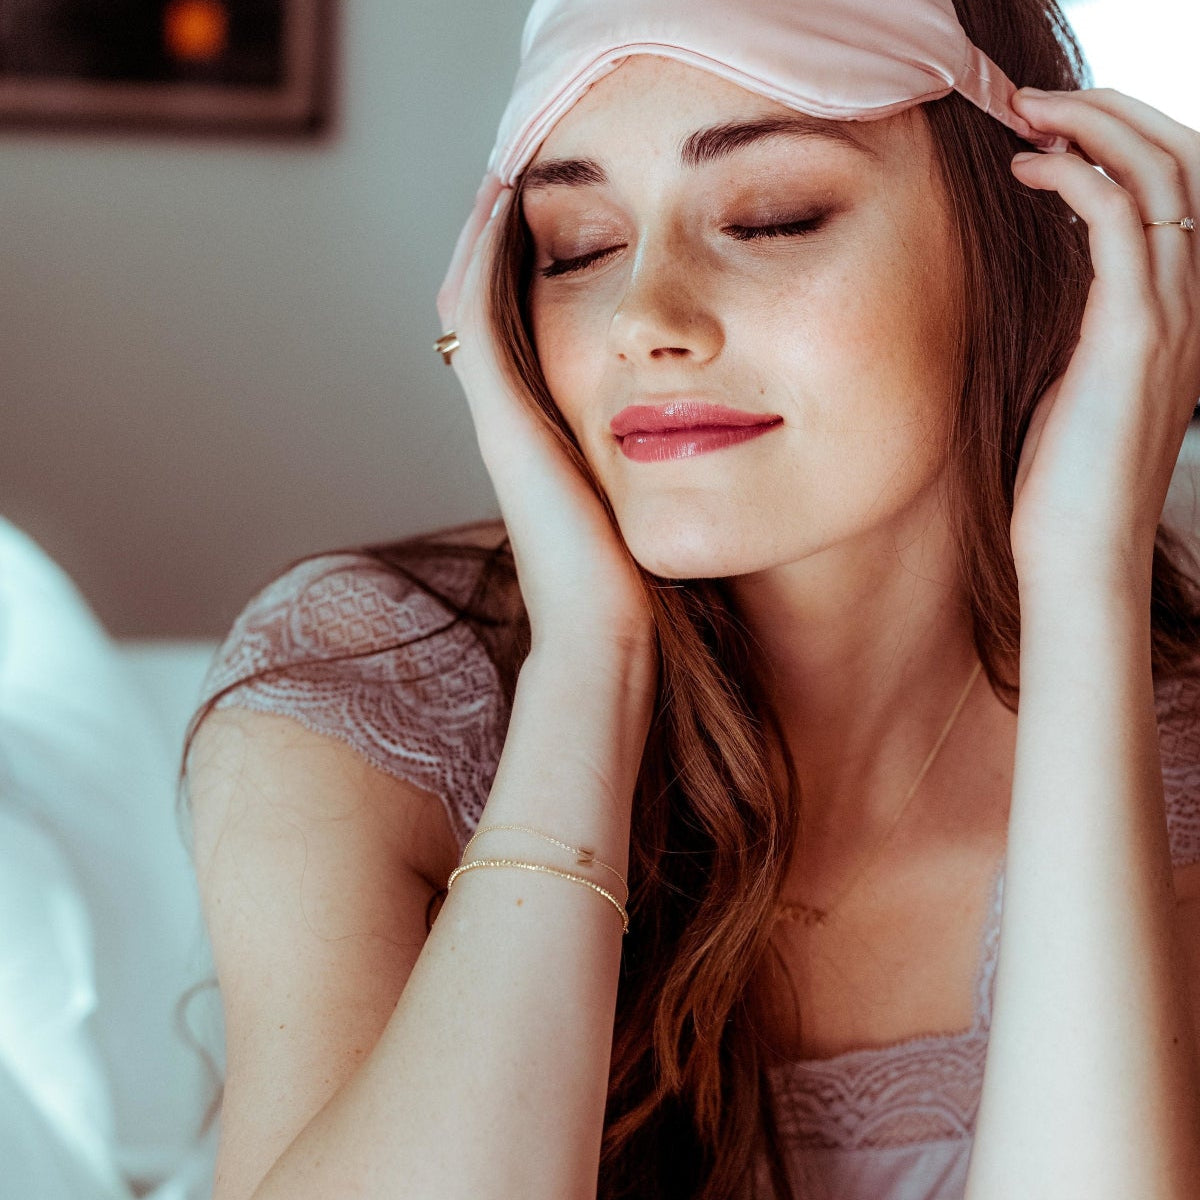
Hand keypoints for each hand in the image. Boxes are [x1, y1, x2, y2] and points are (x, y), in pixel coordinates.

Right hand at [436, 189, 655, 654]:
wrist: (607, 634)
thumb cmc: (637, 591)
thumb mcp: (646, 515)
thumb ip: (655, 476)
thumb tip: (706, 450)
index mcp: (545, 441)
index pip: (524, 341)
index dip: (530, 284)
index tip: (559, 231)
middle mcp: (511, 423)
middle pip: (489, 316)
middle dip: (501, 252)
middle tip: (516, 188)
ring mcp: (499, 418)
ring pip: (473, 306)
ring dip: (487, 242)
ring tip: (505, 182)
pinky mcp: (500, 416)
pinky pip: (479, 312)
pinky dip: (487, 256)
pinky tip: (507, 203)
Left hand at [1005, 87, 1199, 592]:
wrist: (1079, 551)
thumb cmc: (1064, 480)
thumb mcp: (1076, 384)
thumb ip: (1081, 325)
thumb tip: (1047, 278)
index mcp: (1178, 312)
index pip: (1179, 193)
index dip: (1123, 143)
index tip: (1052, 130)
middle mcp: (1189, 304)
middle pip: (1181, 163)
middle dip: (1114, 113)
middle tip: (1037, 101)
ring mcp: (1170, 318)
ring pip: (1161, 178)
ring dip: (1095, 128)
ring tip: (1028, 115)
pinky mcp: (1133, 336)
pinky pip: (1123, 226)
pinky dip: (1080, 181)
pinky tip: (1032, 172)